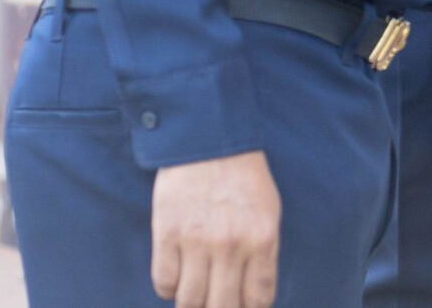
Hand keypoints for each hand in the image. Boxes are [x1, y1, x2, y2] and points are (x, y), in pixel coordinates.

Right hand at [151, 150, 279, 307]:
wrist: (208, 140)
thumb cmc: (243, 178)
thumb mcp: (268, 211)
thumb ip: (262, 252)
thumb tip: (251, 294)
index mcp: (263, 238)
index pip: (258, 298)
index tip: (241, 307)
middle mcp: (231, 245)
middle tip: (214, 304)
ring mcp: (197, 241)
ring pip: (189, 302)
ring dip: (191, 304)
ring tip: (194, 294)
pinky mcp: (167, 234)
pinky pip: (163, 283)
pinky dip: (168, 288)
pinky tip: (175, 277)